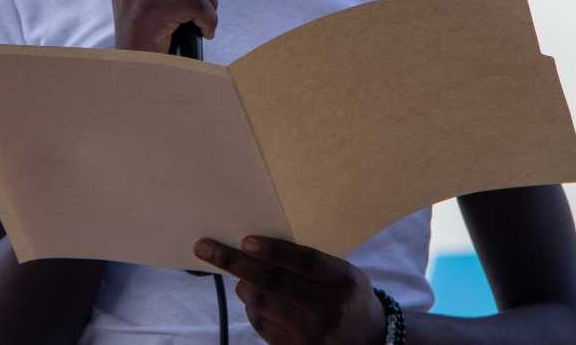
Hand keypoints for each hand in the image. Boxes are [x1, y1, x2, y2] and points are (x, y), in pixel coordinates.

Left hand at [194, 236, 386, 344]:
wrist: (369, 343)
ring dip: (242, 284)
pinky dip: (250, 308)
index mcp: (344, 281)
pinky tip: (253, 299)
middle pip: (274, 283)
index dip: (274, 251)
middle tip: (206, 248)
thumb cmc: (349, 298)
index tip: (246, 241)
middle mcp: (327, 309)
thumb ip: (311, 263)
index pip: (305, 262)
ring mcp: (311, 335)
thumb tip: (260, 247)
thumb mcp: (344, 275)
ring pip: (261, 304)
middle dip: (235, 263)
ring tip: (243, 276)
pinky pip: (261, 325)